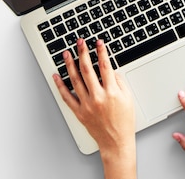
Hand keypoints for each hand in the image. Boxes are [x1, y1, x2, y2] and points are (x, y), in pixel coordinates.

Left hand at [53, 39, 135, 177]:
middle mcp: (98, 97)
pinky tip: (56, 76)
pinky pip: (67, 97)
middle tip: (79, 42)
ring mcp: (87, 105)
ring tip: (66, 54)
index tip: (98, 43)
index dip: (101, 52)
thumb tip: (110, 70)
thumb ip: (119, 82)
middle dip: (83, 53)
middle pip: (88, 70)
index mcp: (112, 92)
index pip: (105, 66)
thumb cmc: (124, 122)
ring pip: (75, 80)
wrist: (116, 142)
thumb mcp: (128, 99)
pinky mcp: (79, 112)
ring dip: (70, 65)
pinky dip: (60, 86)